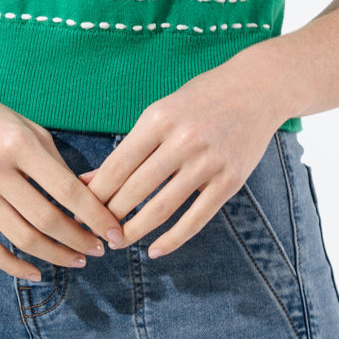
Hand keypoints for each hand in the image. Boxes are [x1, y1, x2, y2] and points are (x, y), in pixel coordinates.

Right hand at [0, 95, 125, 283]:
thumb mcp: (29, 128)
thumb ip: (55, 164)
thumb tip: (87, 203)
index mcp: (19, 145)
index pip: (68, 190)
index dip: (96, 216)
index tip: (115, 233)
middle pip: (48, 219)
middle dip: (80, 240)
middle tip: (99, 250)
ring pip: (23, 238)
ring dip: (55, 255)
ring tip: (77, 260)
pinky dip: (14, 266)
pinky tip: (36, 273)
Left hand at [75, 69, 285, 259]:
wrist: (257, 88)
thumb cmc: (200, 99)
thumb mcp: (160, 113)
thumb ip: (128, 148)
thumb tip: (89, 181)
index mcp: (158, 119)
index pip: (116, 165)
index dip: (95, 194)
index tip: (80, 211)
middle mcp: (182, 140)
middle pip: (135, 190)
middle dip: (110, 216)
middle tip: (95, 232)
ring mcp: (209, 162)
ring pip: (161, 208)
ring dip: (135, 231)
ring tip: (119, 242)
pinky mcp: (230, 180)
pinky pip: (196, 218)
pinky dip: (172, 239)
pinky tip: (155, 250)